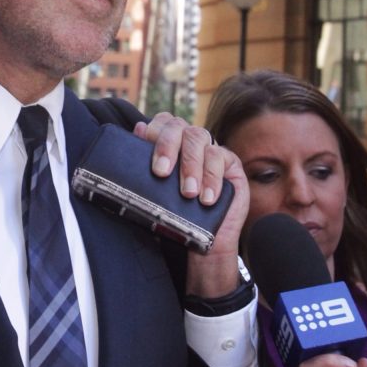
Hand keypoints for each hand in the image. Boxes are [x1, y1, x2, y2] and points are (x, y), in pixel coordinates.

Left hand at [133, 113, 249, 297]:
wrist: (202, 244)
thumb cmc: (174, 217)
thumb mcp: (153, 195)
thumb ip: (143, 169)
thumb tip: (136, 133)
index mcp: (170, 142)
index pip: (162, 122)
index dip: (154, 132)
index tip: (147, 155)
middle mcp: (189, 141)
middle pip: (179, 127)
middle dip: (167, 147)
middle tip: (160, 173)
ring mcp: (211, 149)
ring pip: (200, 138)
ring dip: (191, 166)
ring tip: (187, 194)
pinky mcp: (230, 162)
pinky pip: (220, 157)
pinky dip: (212, 178)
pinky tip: (206, 198)